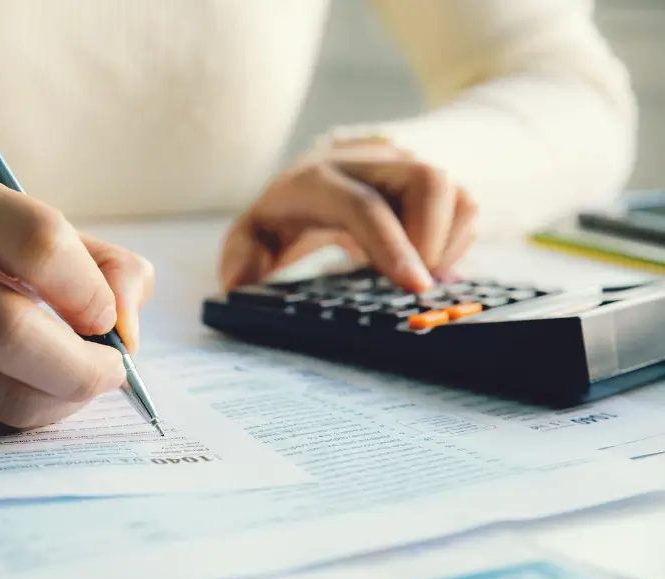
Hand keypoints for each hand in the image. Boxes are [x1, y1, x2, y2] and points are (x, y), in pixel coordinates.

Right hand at [0, 169, 154, 430]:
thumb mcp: (23, 223)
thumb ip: (101, 263)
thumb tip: (128, 332)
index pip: (40, 244)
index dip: (92, 292)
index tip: (109, 318)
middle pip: (9, 332)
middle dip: (83, 368)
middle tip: (112, 371)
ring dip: (62, 399)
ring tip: (79, 380)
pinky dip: (28, 412)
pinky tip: (35, 390)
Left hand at [220, 140, 477, 291]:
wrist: (320, 175)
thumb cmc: (287, 214)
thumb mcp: (254, 234)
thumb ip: (243, 257)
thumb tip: (238, 285)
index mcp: (318, 179)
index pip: (363, 205)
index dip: (391, 245)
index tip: (413, 287)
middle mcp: (368, 163)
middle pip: (427, 180)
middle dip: (432, 239)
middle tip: (414, 285)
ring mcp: (406, 167)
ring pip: (456, 192)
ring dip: (446, 243)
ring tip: (415, 274)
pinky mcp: (433, 180)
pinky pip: (467, 207)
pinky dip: (456, 242)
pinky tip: (425, 262)